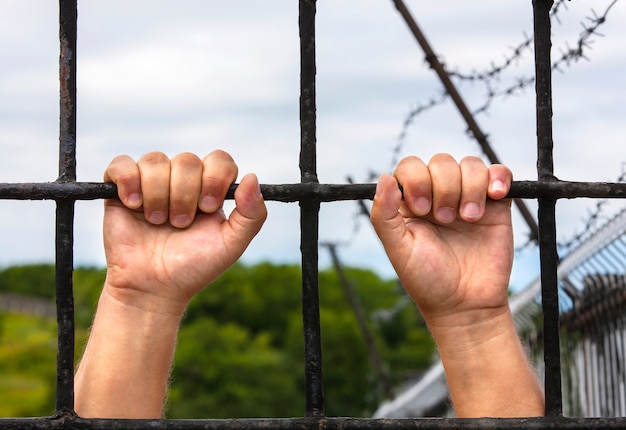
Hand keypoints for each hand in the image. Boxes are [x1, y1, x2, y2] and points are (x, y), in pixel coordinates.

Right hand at [102, 150, 266, 315]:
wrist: (154, 288)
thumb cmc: (194, 267)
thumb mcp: (232, 244)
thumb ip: (252, 214)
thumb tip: (253, 177)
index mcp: (210, 188)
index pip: (219, 159)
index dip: (215, 177)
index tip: (208, 208)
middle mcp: (182, 181)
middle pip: (187, 160)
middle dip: (184, 195)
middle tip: (180, 224)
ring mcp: (151, 183)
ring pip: (155, 161)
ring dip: (158, 195)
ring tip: (158, 223)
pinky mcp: (120, 190)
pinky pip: (121, 164)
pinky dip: (129, 182)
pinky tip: (134, 205)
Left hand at [370, 154, 512, 328]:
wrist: (467, 305)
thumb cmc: (427, 280)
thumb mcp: (398, 249)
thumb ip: (385, 215)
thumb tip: (384, 178)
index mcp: (410, 202)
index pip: (411, 167)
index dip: (417, 179)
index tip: (421, 209)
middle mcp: (438, 195)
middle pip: (441, 162)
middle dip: (444, 187)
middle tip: (445, 219)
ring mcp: (467, 198)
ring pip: (470, 165)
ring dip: (470, 187)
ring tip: (468, 218)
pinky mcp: (496, 205)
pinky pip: (499, 173)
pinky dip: (498, 177)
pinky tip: (494, 197)